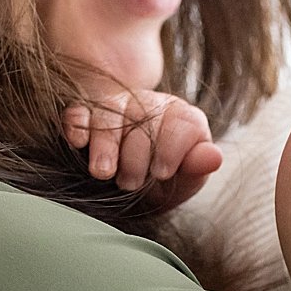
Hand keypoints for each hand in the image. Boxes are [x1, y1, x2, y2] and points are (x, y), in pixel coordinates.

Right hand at [63, 87, 222, 209]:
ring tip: (102, 174)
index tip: (162, 173)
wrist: (123, 180)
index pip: (184, 123)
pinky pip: (79, 111)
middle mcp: (150, 106)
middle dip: (136, 155)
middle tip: (130, 184)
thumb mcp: (181, 182)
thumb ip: (195, 169)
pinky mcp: (85, 112)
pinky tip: (78, 143)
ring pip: (109, 115)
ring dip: (105, 145)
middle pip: (144, 119)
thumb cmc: (157, 183)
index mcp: (181, 119)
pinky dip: (77, 125)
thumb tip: (214, 158)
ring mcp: (117, 106)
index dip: (172, 148)